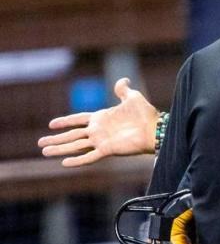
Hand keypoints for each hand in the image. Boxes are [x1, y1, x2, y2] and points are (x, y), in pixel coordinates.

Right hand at [37, 78, 159, 166]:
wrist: (155, 129)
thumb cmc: (145, 114)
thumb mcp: (132, 97)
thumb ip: (123, 90)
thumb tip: (123, 80)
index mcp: (102, 118)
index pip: (78, 119)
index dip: (65, 121)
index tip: (51, 124)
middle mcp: (98, 131)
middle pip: (72, 135)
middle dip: (56, 139)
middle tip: (40, 142)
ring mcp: (101, 141)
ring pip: (75, 146)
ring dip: (60, 149)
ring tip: (44, 152)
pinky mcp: (107, 150)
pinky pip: (89, 157)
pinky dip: (77, 161)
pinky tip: (64, 163)